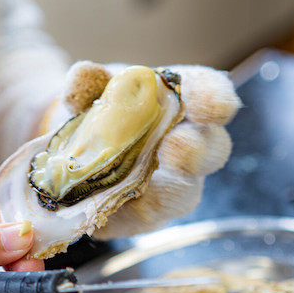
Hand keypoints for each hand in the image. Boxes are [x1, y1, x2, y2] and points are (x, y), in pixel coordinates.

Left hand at [41, 61, 240, 238]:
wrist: (77, 147)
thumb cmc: (103, 108)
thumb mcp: (94, 89)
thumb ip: (90, 83)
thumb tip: (84, 74)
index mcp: (186, 100)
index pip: (212, 95)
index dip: (216, 100)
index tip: (213, 107)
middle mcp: (190, 144)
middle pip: (212, 150)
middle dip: (198, 151)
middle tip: (176, 148)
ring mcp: (172, 186)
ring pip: (183, 193)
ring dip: (166, 190)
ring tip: (142, 186)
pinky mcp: (145, 216)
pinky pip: (143, 217)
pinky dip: (126, 211)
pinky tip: (107, 205)